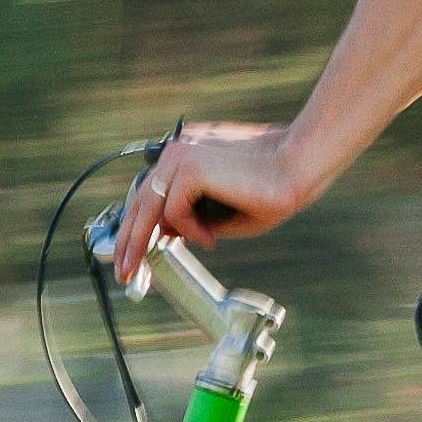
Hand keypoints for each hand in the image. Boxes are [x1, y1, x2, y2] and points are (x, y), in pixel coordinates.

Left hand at [111, 122, 316, 277]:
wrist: (296, 168)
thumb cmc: (269, 189)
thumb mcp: (220, 210)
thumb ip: (192, 217)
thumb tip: (166, 234)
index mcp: (184, 154)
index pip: (148, 192)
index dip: (135, 225)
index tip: (129, 253)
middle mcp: (178, 151)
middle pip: (140, 200)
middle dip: (128, 240)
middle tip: (124, 270)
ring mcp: (182, 156)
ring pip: (147, 208)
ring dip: (143, 242)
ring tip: (144, 269)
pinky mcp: (191, 168)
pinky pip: (175, 211)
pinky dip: (190, 231)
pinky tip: (210, 239)